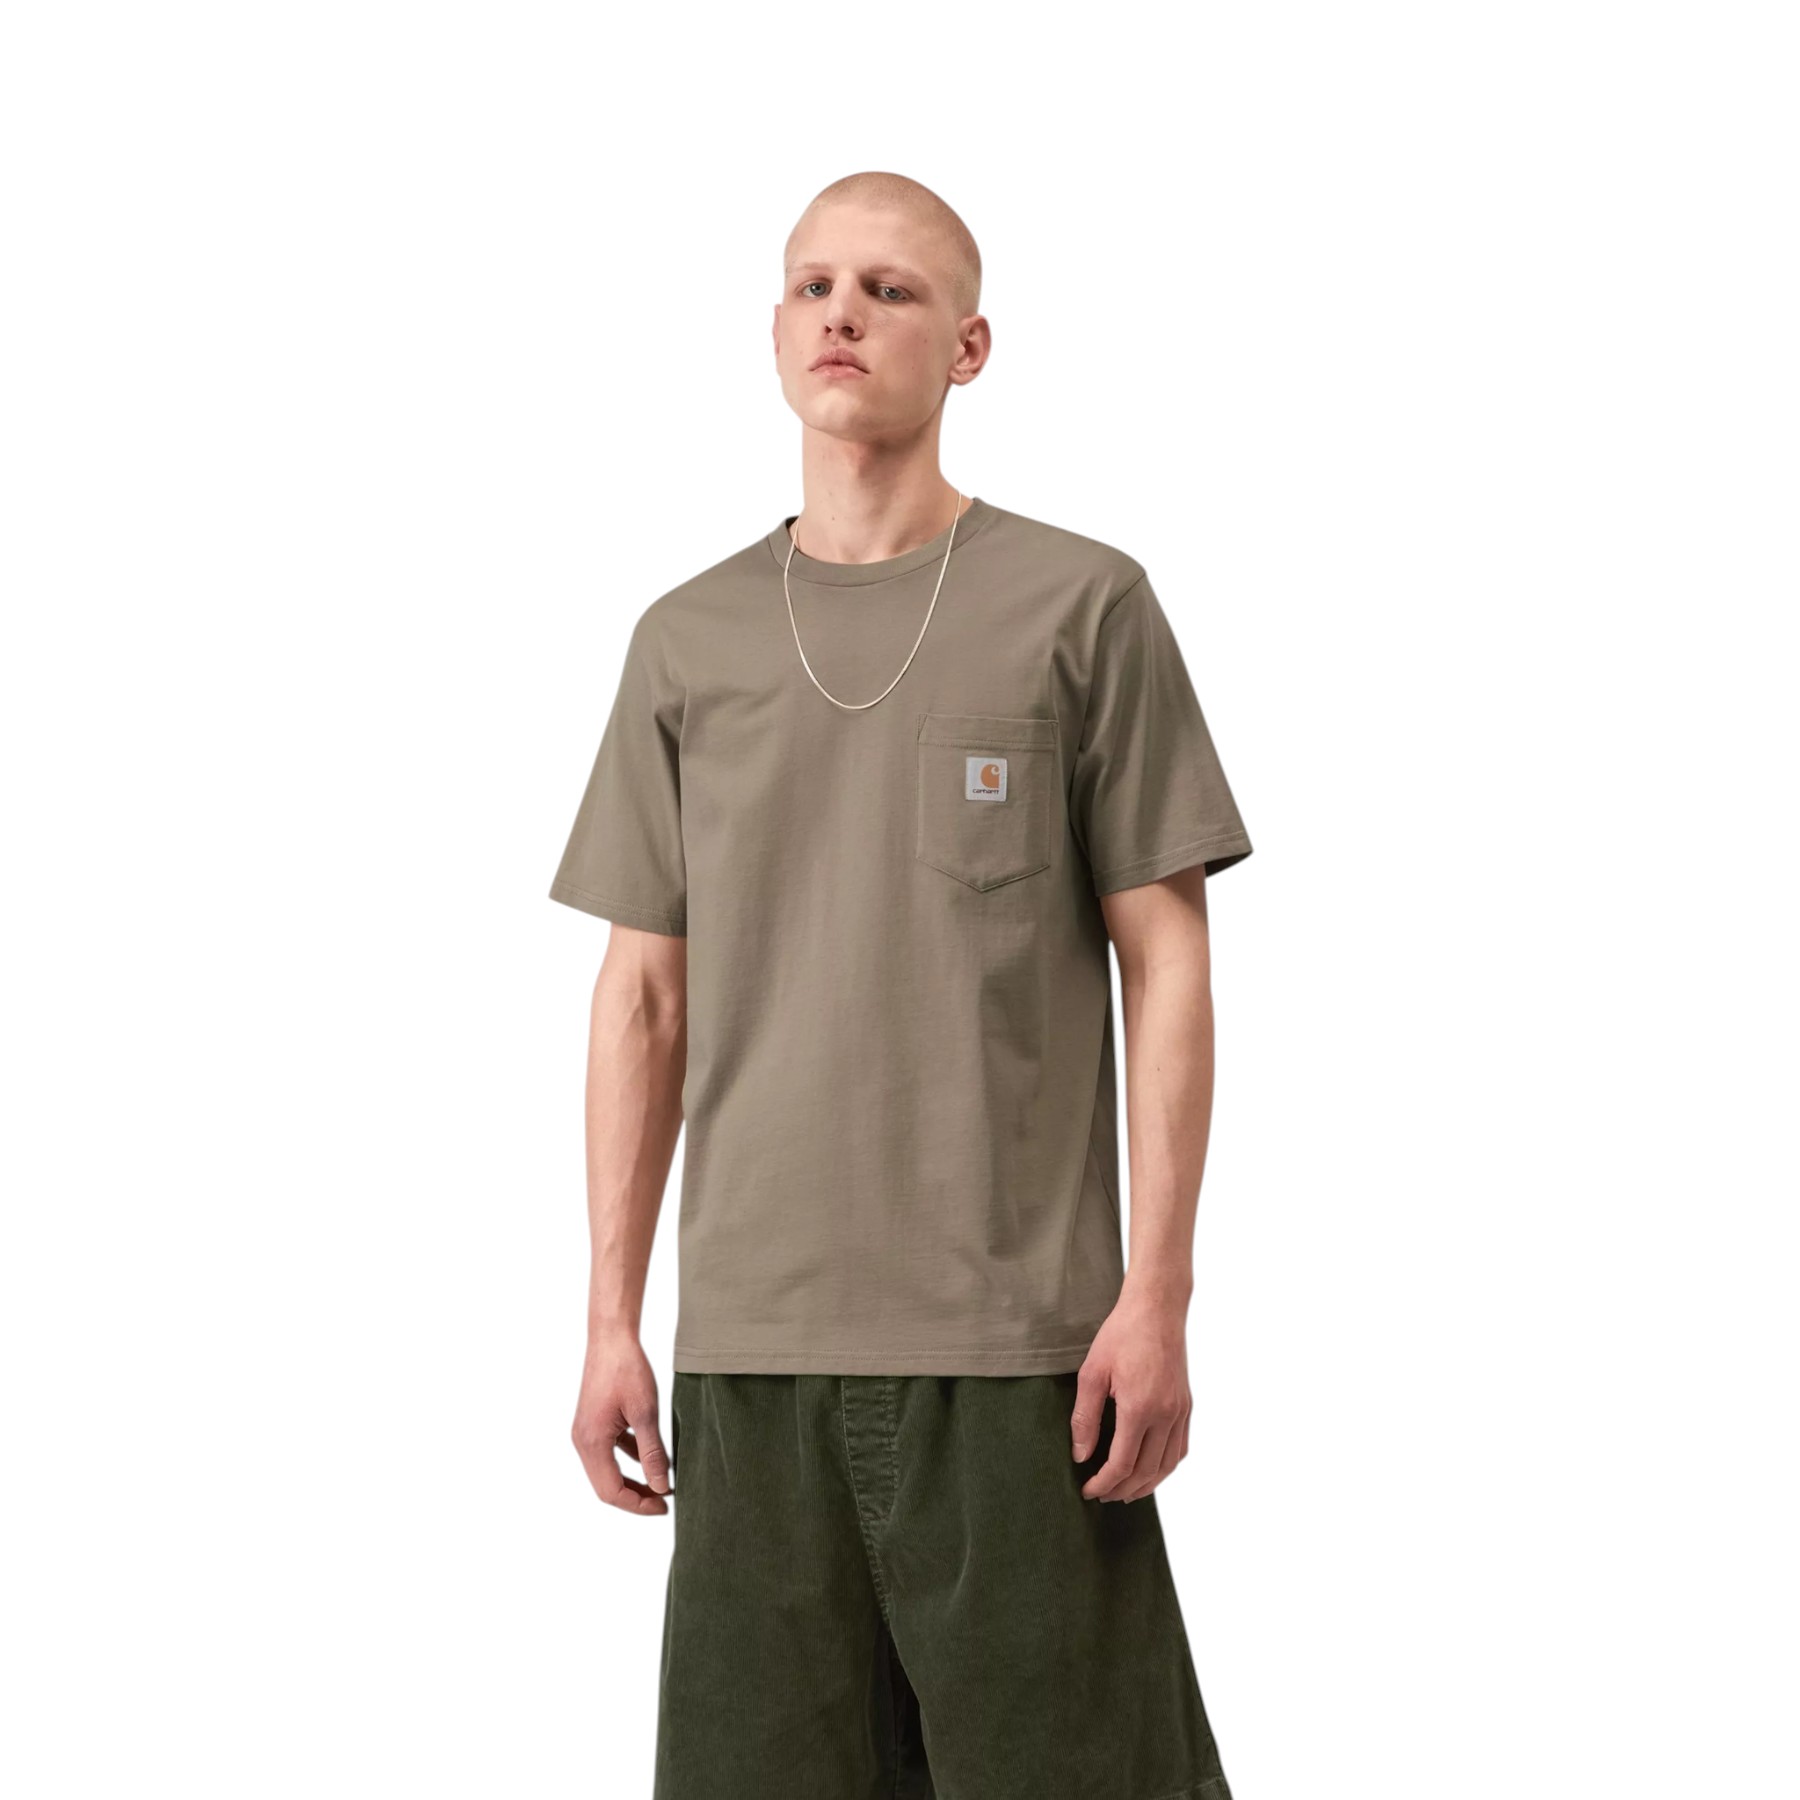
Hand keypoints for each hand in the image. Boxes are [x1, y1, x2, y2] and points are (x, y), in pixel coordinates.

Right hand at [571, 1332, 671, 1513]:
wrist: (611, 1336)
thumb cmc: (627, 1369)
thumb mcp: (645, 1412)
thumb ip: (652, 1452)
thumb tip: (660, 1487)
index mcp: (592, 1443)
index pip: (611, 1491)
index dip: (638, 1504)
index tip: (664, 1506)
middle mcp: (583, 1442)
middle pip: (606, 1486)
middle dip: (635, 1496)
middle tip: (665, 1500)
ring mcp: (586, 1432)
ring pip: (607, 1470)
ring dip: (632, 1480)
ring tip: (660, 1484)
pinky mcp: (594, 1422)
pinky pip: (609, 1452)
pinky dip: (628, 1460)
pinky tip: (649, 1458)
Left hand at [1071, 1292, 1191, 1502]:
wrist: (1157, 1308)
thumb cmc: (1121, 1335)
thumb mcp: (1092, 1373)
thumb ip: (1085, 1417)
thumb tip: (1080, 1456)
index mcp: (1140, 1408)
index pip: (1122, 1464)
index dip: (1103, 1483)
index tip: (1087, 1490)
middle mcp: (1166, 1415)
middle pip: (1146, 1471)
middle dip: (1121, 1489)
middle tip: (1101, 1495)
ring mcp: (1180, 1412)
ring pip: (1167, 1465)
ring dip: (1146, 1485)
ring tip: (1124, 1491)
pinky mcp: (1187, 1406)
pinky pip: (1180, 1448)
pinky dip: (1165, 1467)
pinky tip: (1150, 1470)